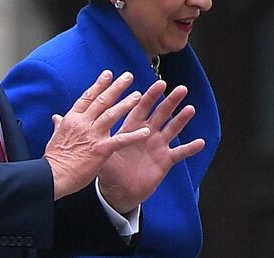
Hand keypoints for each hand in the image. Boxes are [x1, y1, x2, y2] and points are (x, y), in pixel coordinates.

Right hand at [43, 71, 150, 200]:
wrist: (53, 176)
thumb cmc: (54, 159)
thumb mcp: (55, 137)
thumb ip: (59, 125)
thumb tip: (56, 117)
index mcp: (72, 119)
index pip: (87, 97)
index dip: (99, 84)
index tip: (108, 74)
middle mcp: (83, 123)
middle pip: (102, 101)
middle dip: (116, 87)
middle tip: (128, 77)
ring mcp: (92, 135)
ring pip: (112, 114)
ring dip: (126, 104)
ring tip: (138, 95)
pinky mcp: (101, 149)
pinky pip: (120, 140)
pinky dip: (133, 135)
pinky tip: (144, 131)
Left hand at [98, 81, 204, 213]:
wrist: (119, 191)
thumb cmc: (110, 170)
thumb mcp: (102, 152)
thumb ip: (98, 138)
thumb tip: (73, 123)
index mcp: (131, 128)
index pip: (142, 107)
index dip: (150, 96)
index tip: (159, 83)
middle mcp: (147, 133)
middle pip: (161, 114)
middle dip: (171, 101)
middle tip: (181, 89)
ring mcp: (158, 146)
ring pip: (172, 129)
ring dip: (182, 119)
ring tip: (190, 109)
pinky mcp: (165, 160)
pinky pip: (180, 153)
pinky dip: (190, 149)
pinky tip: (200, 142)